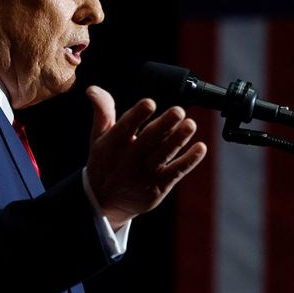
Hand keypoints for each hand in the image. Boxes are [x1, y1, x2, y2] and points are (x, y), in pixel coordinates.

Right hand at [84, 86, 207, 228]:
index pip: (125, 128)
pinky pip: (176, 172)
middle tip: (179, 110)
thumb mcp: (98, 138)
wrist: (104, 202)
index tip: (149, 103)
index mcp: (112, 145)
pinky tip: (200, 148)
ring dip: (179, 139)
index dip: (137, 115)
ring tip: (191, 124)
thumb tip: (93, 89)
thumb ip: (102, 112)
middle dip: (164, 125)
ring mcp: (144, 174)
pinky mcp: (158, 186)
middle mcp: (128, 160)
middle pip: (149, 140)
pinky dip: (189, 160)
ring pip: (164, 154)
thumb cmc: (104, 163)